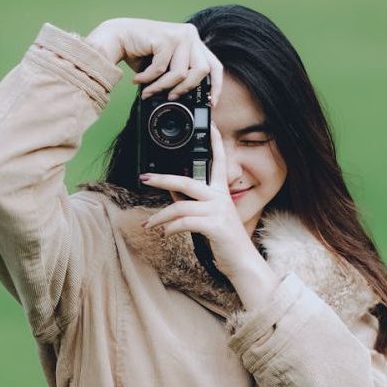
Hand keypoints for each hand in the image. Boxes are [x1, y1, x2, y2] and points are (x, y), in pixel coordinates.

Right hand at [85, 17, 222, 105]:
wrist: (117, 37)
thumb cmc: (141, 54)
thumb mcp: (167, 67)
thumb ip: (181, 76)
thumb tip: (189, 99)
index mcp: (195, 42)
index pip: (215, 65)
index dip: (216, 86)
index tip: (211, 102)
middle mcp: (191, 35)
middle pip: (202, 71)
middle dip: (185, 89)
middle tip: (171, 96)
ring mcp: (180, 35)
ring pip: (181, 73)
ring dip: (162, 86)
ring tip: (149, 90)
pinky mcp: (166, 37)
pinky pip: (162, 69)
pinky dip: (149, 79)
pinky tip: (139, 78)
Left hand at [139, 123, 256, 279]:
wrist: (242, 262)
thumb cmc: (225, 240)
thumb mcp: (208, 218)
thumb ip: (192, 204)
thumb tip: (172, 194)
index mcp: (221, 192)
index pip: (218, 161)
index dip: (215, 142)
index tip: (211, 124)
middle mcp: (220, 197)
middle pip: (187, 181)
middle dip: (162, 179)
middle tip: (144, 178)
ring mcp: (218, 211)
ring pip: (180, 206)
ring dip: (160, 217)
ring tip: (149, 225)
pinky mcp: (215, 226)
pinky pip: (185, 223)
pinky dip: (171, 228)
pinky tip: (165, 233)